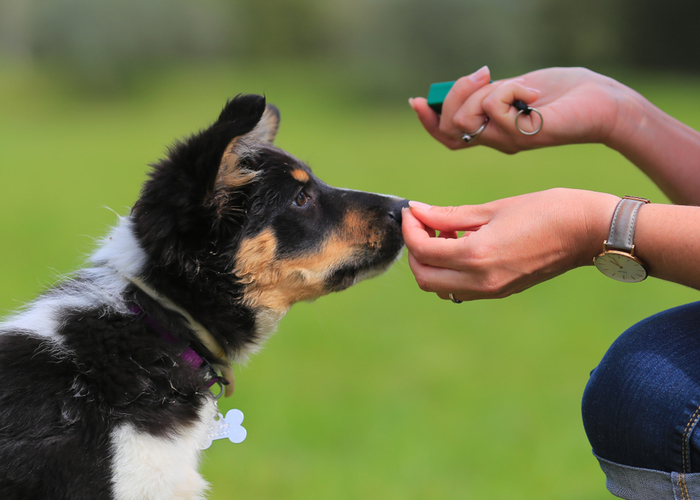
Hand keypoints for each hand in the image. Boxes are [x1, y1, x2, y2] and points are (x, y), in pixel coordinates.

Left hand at [402, 189, 619, 301]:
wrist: (589, 232)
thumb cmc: (547, 210)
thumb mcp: (494, 208)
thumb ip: (450, 215)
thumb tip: (417, 211)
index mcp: (477, 256)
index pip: (422, 250)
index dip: (410, 228)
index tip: (412, 210)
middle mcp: (481, 281)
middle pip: (424, 277)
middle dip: (415, 250)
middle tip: (423, 223)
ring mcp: (491, 291)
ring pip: (439, 287)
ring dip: (431, 262)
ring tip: (444, 233)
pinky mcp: (500, 291)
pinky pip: (460, 289)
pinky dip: (449, 270)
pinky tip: (461, 245)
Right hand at [409, 67, 629, 153]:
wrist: (602, 103)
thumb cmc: (563, 94)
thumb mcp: (516, 88)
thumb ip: (489, 92)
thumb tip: (465, 85)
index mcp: (491, 131)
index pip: (447, 136)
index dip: (428, 121)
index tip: (417, 101)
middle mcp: (496, 141)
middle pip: (450, 126)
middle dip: (456, 94)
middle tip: (484, 75)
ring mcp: (508, 141)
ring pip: (466, 119)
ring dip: (484, 92)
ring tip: (516, 85)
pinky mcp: (523, 135)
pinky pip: (495, 107)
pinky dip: (512, 89)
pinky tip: (534, 94)